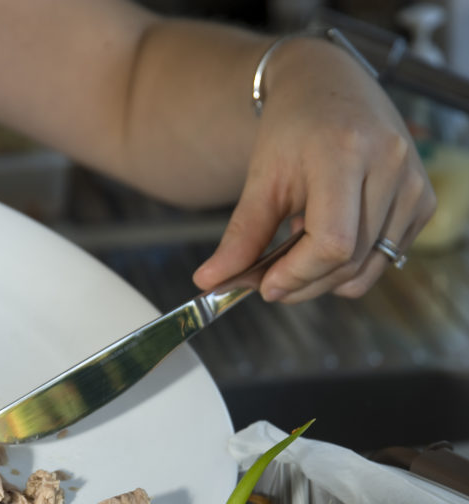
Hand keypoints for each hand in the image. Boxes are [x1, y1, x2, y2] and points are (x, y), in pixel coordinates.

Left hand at [193, 37, 435, 302]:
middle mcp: (389, 164)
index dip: (297, 275)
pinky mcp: (423, 200)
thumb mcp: (260, 179)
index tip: (265, 286)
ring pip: (368, 269)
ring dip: (325, 277)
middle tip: (270, 278)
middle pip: (348, 262)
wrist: (328, 87)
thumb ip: (240, 237)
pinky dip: (351, 265)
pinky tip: (330, 233)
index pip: (332, 243)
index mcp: (345, 151)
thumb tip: (210, 283)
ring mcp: (413, 183)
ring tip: (300, 244)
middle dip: (303, 283)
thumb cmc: (292, 129)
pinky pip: (385, 259)